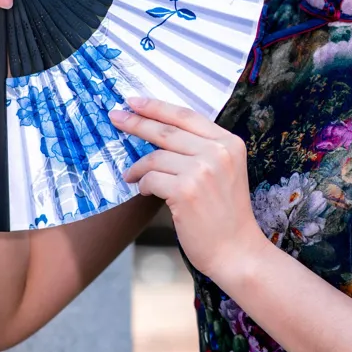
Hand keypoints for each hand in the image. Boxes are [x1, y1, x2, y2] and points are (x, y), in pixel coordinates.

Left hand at [113, 96, 267, 282]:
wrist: (236, 251)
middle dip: (137, 122)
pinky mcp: (186, 191)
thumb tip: (157, 132)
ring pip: (155, 157)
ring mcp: (202, 171)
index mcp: (229, 142)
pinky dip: (142, 184)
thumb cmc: (224, 214)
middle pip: (167, 130)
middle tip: (115, 117)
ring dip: (138, 167)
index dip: (157, 106)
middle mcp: (218, 152)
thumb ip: (201, 150)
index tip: (134, 101)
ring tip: (131, 175)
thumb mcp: (222, 171)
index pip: (187, 115)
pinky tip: (143, 191)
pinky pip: (151, 179)